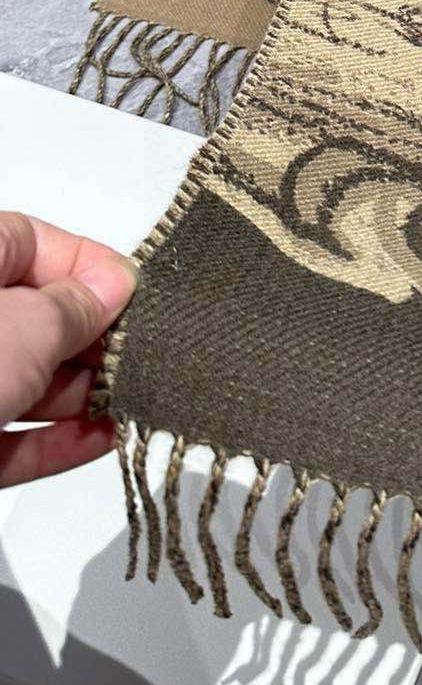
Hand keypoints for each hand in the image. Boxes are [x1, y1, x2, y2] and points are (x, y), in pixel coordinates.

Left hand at [0, 211, 135, 485]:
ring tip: (137, 400)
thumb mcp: (21, 329)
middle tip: (145, 356)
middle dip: (93, 341)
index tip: (137, 295)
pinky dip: (54, 442)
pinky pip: (9, 435)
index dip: (90, 266)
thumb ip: (75, 307)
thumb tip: (115, 285)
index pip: (34, 242)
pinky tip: (102, 441)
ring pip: (25, 379)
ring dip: (83, 395)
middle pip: (35, 317)